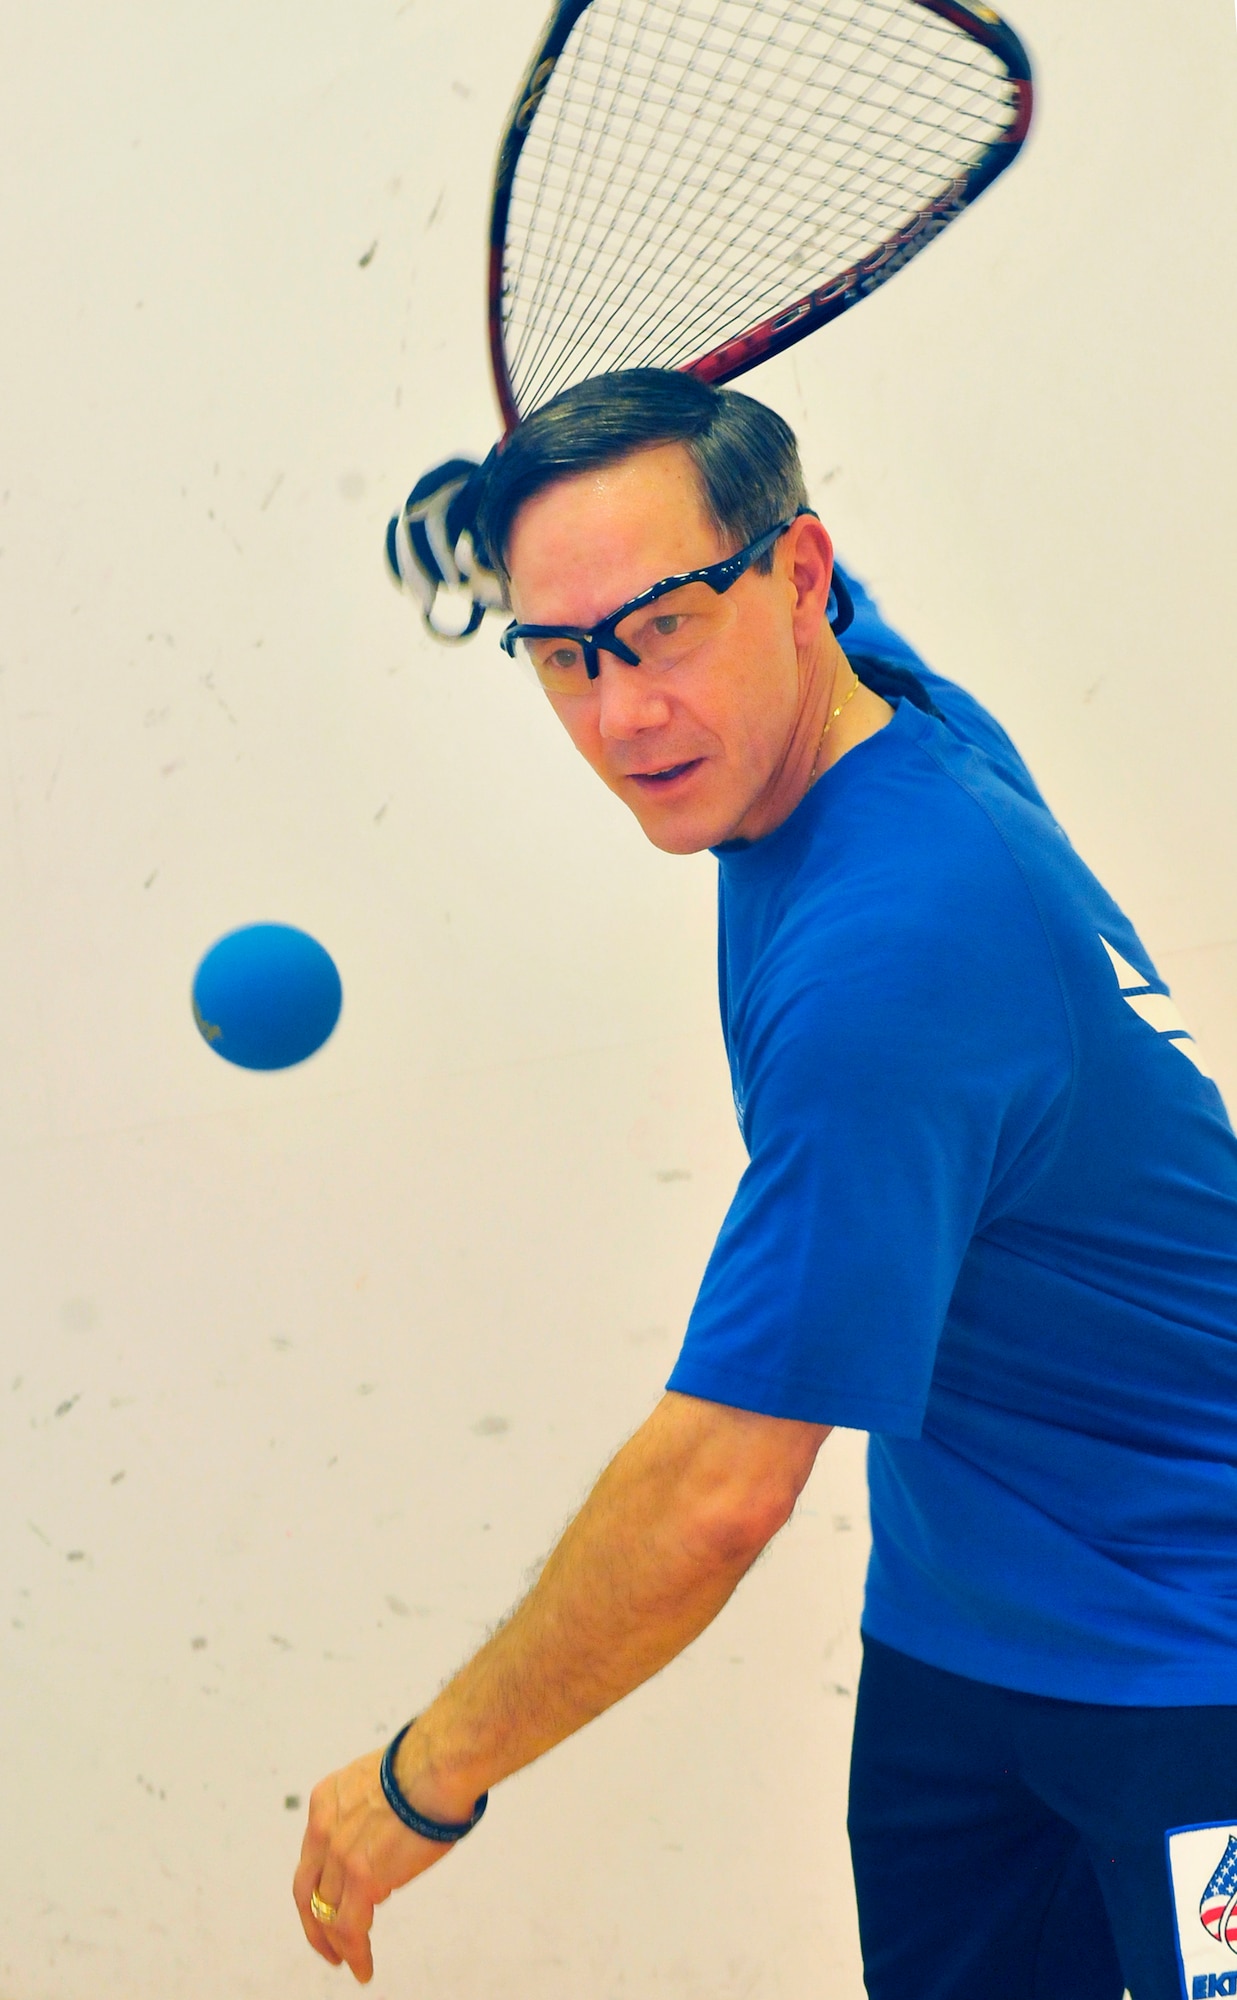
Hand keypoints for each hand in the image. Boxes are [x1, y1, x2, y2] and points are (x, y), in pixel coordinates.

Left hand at [292, 1748, 453, 1982]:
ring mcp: (339, 1856)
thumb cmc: (425, 1767)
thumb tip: (385, 1847)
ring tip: (349, 1962)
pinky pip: (349, 1928)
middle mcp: (323, 1829)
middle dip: (313, 1922)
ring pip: (326, 1914)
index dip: (319, 1884)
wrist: (436, 1767)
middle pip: (307, 1889)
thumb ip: (369, 1815)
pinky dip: (354, 1953)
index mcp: (326, 1801)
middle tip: (325, 1945)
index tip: (327, 1901)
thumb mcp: (378, 1784)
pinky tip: (364, 1968)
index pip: (312, 1854)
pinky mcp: (362, 1878)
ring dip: (336, 1944)